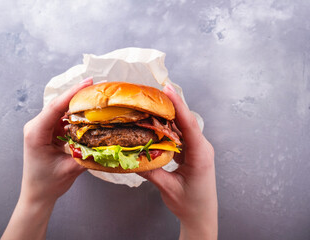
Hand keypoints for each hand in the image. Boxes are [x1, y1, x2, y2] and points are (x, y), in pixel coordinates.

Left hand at [2, 78, 92, 239]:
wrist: (37, 194)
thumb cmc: (47, 183)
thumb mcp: (70, 169)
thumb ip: (88, 154)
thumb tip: (107, 142)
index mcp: (36, 133)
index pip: (55, 108)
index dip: (72, 93)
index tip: (88, 82)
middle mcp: (36, 127)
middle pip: (58, 104)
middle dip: (76, 93)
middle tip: (95, 85)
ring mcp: (41, 128)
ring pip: (61, 110)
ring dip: (77, 103)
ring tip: (94, 96)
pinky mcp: (48, 132)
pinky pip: (62, 118)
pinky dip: (75, 114)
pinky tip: (87, 112)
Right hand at [138, 83, 217, 239]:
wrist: (201, 216)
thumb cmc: (191, 204)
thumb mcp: (168, 188)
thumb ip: (151, 171)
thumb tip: (132, 156)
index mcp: (201, 155)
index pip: (188, 124)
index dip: (178, 105)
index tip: (167, 90)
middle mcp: (201, 148)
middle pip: (185, 121)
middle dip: (171, 105)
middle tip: (154, 93)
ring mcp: (197, 150)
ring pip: (182, 127)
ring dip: (168, 117)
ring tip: (152, 106)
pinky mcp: (191, 153)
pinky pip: (179, 136)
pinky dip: (167, 129)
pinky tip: (155, 126)